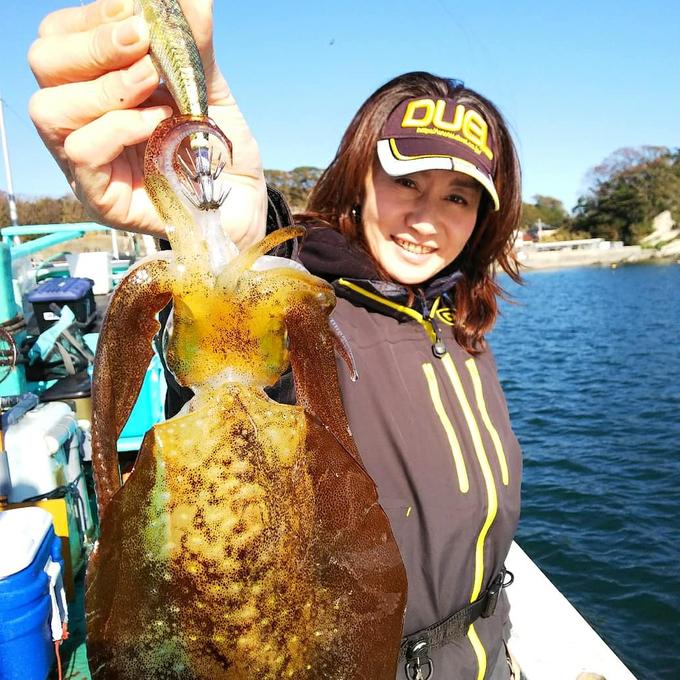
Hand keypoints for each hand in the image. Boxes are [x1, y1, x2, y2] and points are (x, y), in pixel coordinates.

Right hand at [28, 0, 266, 247]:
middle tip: (142, 41)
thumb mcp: (207, 89)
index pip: (60, 39)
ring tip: (150, 83)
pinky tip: (156, 124)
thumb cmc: (221, 152)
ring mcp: (87, 162)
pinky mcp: (101, 197)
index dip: (90, 18)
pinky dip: (120, 127)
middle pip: (44, 65)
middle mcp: (83, 122)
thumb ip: (192, 45)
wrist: (244, 207)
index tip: (136, 12)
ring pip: (50, 109)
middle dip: (93, 44)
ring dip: (104, 86)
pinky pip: (83, 151)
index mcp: (98, 88)